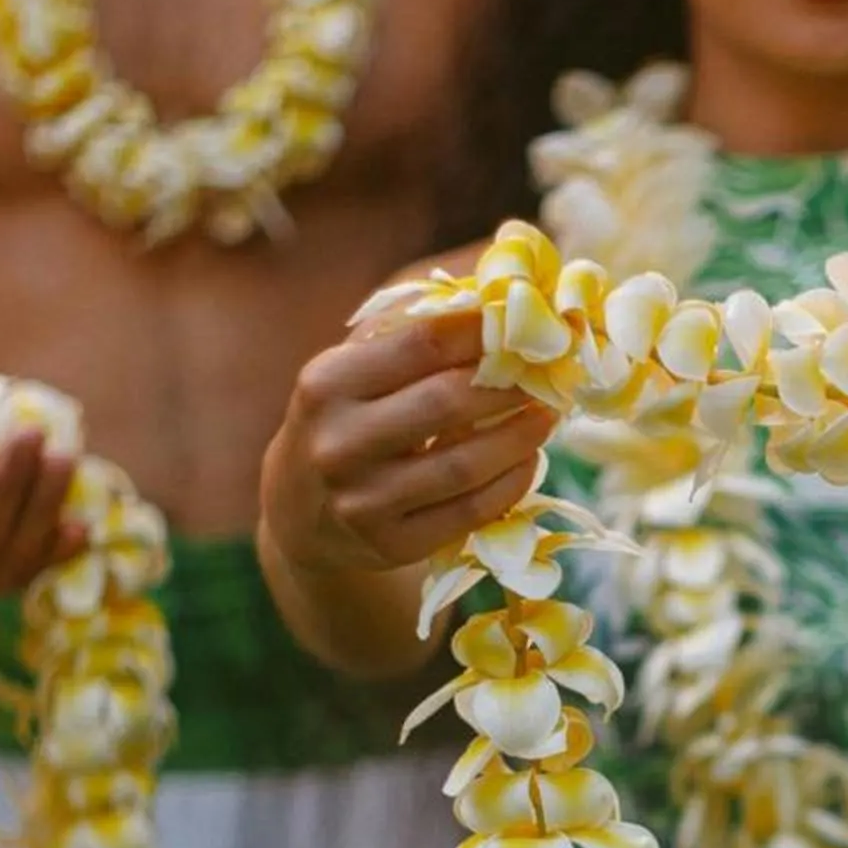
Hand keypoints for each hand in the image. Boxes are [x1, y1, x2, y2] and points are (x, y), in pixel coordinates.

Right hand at [262, 311, 558, 581]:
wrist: (300, 511)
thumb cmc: (345, 420)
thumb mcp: (353, 372)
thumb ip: (411, 336)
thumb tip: (494, 301)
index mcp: (327, 384)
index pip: (421, 345)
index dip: (482, 331)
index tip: (522, 323)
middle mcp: (339, 443)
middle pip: (447, 403)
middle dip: (509, 385)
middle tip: (547, 374)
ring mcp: (363, 501)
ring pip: (464, 465)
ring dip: (520, 437)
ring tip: (546, 415)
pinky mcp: (392, 545)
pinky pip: (470, 512)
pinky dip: (511, 483)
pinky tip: (528, 460)